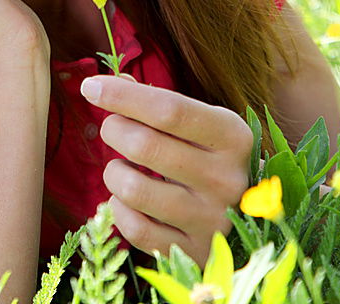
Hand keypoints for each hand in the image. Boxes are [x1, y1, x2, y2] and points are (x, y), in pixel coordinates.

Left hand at [81, 74, 252, 264]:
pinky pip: (136, 230)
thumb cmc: (209, 154)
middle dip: (114, 129)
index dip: (123, 95)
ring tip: (120, 167)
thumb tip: (103, 86)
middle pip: (146, 145)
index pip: (169, 109)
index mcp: (233, 136)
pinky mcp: (195, 254)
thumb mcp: (198, 121)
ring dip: (113, 172)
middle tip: (112, 127)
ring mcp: (212, 220)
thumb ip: (154, 102)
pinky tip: (125, 200)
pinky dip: (118, 210)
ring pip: (134, 189)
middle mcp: (227, 179)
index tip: (90, 86)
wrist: (249, 214)